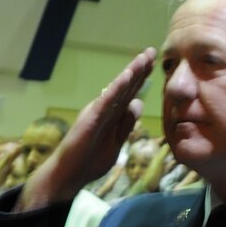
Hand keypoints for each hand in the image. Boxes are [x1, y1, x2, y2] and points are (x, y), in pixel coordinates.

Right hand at [20, 48, 156, 209]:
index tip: (156, 62)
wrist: (69, 175)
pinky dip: (116, 89)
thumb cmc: (90, 160)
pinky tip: (126, 76)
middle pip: (126, 87)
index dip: (143, 78)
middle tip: (152, 51)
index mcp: (113, 114)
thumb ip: (127, 123)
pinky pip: (106, 102)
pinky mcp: (91, 119)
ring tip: (142, 58)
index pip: (131, 93)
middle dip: (140, 69)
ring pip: (117, 90)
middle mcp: (105, 109)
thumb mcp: (117, 141)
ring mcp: (97, 112)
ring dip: (130, 74)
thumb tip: (139, 102)